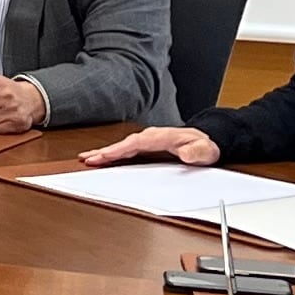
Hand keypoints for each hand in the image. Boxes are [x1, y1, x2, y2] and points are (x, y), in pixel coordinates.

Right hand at [79, 123, 218, 168]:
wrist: (207, 141)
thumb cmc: (204, 146)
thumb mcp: (205, 150)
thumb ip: (196, 152)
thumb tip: (185, 153)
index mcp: (161, 137)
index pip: (135, 143)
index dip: (119, 150)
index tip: (104, 156)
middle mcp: (151, 136)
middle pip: (123, 144)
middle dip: (105, 151)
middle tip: (87, 159)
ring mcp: (147, 141)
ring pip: (122, 146)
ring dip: (105, 152)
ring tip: (87, 158)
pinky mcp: (146, 146)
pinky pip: (126, 149)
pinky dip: (112, 153)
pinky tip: (102, 157)